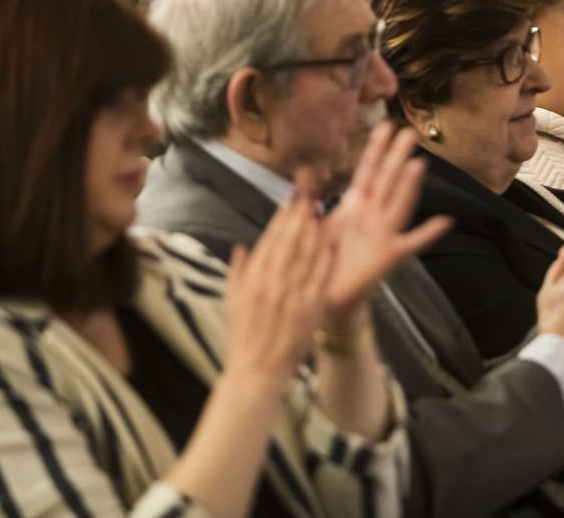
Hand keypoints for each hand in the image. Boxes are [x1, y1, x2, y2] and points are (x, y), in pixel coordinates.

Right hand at [224, 186, 334, 387]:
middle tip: (311, 194)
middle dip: (300, 216)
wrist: (256, 370)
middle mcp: (271, 284)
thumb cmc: (243, 335)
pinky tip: (332, 243)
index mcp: (252, 279)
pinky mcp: (308, 309)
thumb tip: (242, 246)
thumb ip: (237, 271)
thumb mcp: (231, 301)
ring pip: (305, 255)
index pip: (269, 241)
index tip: (291, 199)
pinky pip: (319, 278)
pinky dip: (325, 259)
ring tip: (323, 209)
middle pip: (289, 242)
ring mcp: (291, 296)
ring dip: (315, 230)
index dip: (282, 218)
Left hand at [319, 124, 451, 332]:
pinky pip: (412, 242)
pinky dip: (428, 232)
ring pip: (399, 203)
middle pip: (387, 180)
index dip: (375, 149)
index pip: (367, 170)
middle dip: (397, 156)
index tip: (384, 125)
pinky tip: (445, 221)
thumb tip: (304, 171)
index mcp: (355, 205)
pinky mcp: (390, 254)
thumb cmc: (322, 259)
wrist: (327, 295)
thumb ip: (310, 200)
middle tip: (409, 132)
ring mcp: (384, 232)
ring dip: (409, 185)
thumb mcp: (313, 225)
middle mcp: (373, 214)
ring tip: (419, 164)